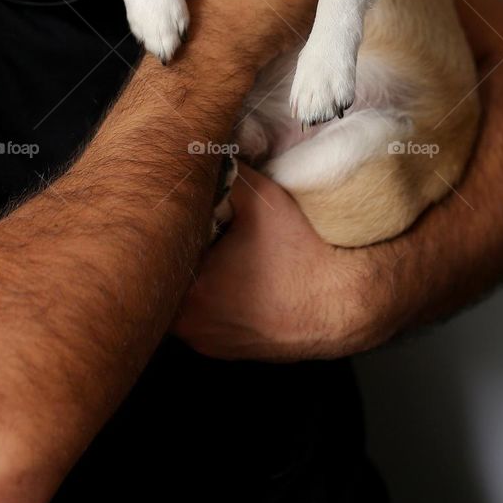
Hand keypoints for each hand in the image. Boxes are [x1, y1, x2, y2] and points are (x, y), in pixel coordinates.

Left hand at [169, 163, 380, 360]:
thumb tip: (203, 152)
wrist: (347, 302)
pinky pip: (201, 317)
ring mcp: (207, 343)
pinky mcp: (224, 350)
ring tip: (217, 251)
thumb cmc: (304, 255)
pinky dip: (209, 296)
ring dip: (192, 274)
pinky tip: (232, 276)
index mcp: (191, 294)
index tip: (181, 212)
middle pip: (165, 277)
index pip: (155, 253)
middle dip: (178, 250)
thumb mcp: (260, 198)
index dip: (164, 226)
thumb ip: (225, 171)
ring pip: (180, 299)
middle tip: (198, 228)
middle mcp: (191, 328)